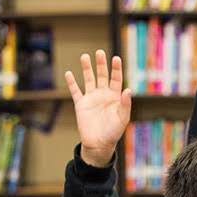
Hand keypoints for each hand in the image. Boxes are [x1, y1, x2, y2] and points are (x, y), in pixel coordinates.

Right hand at [64, 50, 131, 166]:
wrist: (99, 144)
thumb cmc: (113, 132)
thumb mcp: (122, 118)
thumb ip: (125, 104)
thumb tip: (128, 90)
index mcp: (114, 97)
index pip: (116, 79)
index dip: (116, 69)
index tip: (116, 58)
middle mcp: (103, 95)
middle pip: (102, 75)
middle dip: (101, 64)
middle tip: (100, 52)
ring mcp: (91, 98)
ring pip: (89, 79)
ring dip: (87, 69)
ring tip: (85, 56)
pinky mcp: (81, 105)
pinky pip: (75, 91)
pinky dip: (72, 83)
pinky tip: (68, 73)